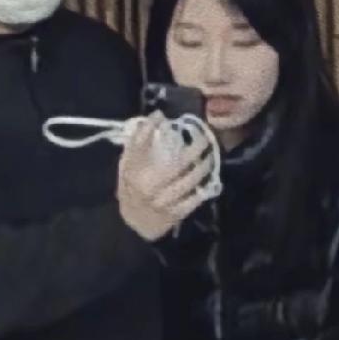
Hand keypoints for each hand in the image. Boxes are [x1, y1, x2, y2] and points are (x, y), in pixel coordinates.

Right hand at [117, 112, 213, 241]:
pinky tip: (209, 178)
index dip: (153, 127)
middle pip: (179, 162)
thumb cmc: (131, 189)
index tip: (168, 117)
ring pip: (190, 180)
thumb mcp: (127, 165)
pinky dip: (203, 188)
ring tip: (210, 155)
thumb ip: (139, 141)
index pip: (142, 144)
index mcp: (135, 172)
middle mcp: (150, 187)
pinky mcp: (175, 214)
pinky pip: (194, 199)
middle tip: (206, 137)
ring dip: (204, 166)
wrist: (133, 224)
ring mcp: (164, 202)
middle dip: (196, 148)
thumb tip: (158, 115)